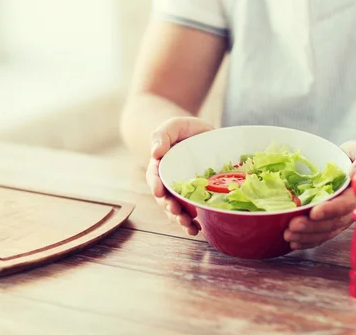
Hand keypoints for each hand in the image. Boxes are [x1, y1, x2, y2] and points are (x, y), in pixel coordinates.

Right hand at [146, 117, 213, 235]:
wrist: (201, 134)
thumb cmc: (184, 129)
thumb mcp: (173, 126)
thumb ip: (162, 135)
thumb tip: (155, 153)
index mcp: (160, 166)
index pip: (154, 177)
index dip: (155, 185)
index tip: (158, 192)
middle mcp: (169, 181)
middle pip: (164, 198)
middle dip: (169, 207)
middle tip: (176, 212)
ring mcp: (182, 190)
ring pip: (177, 208)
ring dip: (180, 219)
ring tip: (189, 226)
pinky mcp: (197, 195)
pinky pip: (193, 210)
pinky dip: (194, 221)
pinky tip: (199, 228)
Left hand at [284, 141, 355, 249]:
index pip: (345, 205)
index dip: (330, 210)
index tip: (314, 213)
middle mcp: (350, 209)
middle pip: (332, 223)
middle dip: (312, 227)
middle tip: (293, 226)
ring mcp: (341, 218)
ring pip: (325, 232)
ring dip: (306, 236)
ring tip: (288, 235)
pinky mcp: (332, 221)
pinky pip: (321, 235)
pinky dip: (307, 240)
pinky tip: (294, 242)